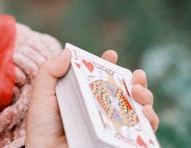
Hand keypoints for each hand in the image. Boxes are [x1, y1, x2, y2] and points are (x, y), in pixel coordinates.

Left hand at [25, 49, 159, 147]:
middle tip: (136, 78)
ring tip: (139, 95)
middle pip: (128, 93)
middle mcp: (102, 110)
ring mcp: (112, 127)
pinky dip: (149, 123)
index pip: (103, 77)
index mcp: (86, 96)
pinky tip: (144, 115)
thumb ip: (49, 72)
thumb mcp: (42, 97)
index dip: (110, 64)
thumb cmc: (41, 129)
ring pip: (140, 111)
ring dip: (147, 99)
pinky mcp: (119, 142)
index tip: (112, 54)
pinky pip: (142, 135)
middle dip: (137, 82)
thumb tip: (68, 52)